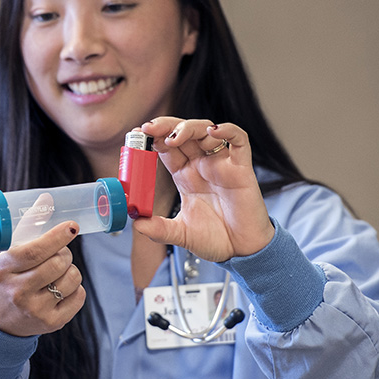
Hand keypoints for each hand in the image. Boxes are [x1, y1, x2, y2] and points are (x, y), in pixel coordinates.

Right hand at [0, 220, 85, 336]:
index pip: (35, 251)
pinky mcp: (51, 323)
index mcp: (2, 270)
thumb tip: (47, 199)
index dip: (57, 236)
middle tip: (58, 254)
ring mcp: (35, 310)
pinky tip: (60, 289)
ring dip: (70, 270)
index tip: (71, 227)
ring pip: (72, 279)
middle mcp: (17, 292)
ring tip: (57, 274)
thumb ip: (28, 227)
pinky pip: (79, 297)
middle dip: (64, 253)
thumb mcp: (8, 254)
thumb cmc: (6, 279)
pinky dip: (75, 289)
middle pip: (58, 263)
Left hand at [130, 117, 274, 261]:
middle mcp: (202, 166)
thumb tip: (137, 223)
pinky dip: (228, 130)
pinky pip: (239, 141)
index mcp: (185, 176)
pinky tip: (214, 131)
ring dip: (189, 127)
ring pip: (206, 131)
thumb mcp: (180, 234)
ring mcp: (222, 165)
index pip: (166, 148)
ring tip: (173, 137)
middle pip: (183, 133)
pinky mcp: (241, 169)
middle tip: (147, 128)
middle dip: (165, 126)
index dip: (152, 138)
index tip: (136, 136)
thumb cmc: (216, 239)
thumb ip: (159, 229)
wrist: (242, 252)